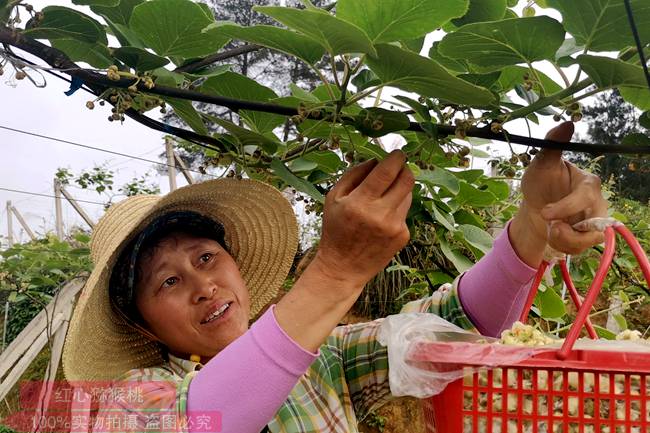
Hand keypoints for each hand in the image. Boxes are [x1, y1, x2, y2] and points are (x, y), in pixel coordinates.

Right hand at [311, 150, 413, 289]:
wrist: (343, 267)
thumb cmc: (336, 230)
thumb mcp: (333, 198)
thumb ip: (354, 174)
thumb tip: (376, 160)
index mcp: (360, 202)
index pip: (387, 171)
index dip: (396, 158)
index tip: (398, 153)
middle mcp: (381, 214)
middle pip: (407, 180)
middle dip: (404, 169)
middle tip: (397, 167)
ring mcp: (395, 226)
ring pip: (408, 195)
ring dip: (400, 189)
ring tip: (382, 197)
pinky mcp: (403, 236)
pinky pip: (405, 212)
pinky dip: (396, 209)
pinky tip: (382, 219)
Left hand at [511, 122, 607, 264]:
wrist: (534, 209)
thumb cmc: (540, 184)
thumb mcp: (539, 165)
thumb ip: (552, 146)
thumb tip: (567, 123)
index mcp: (588, 182)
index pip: (585, 196)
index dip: (566, 207)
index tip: (545, 213)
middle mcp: (596, 202)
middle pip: (594, 221)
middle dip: (567, 230)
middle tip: (548, 225)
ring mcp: (595, 221)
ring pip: (589, 238)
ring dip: (564, 239)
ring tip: (549, 229)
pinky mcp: (589, 237)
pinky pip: (583, 248)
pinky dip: (564, 245)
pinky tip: (553, 234)